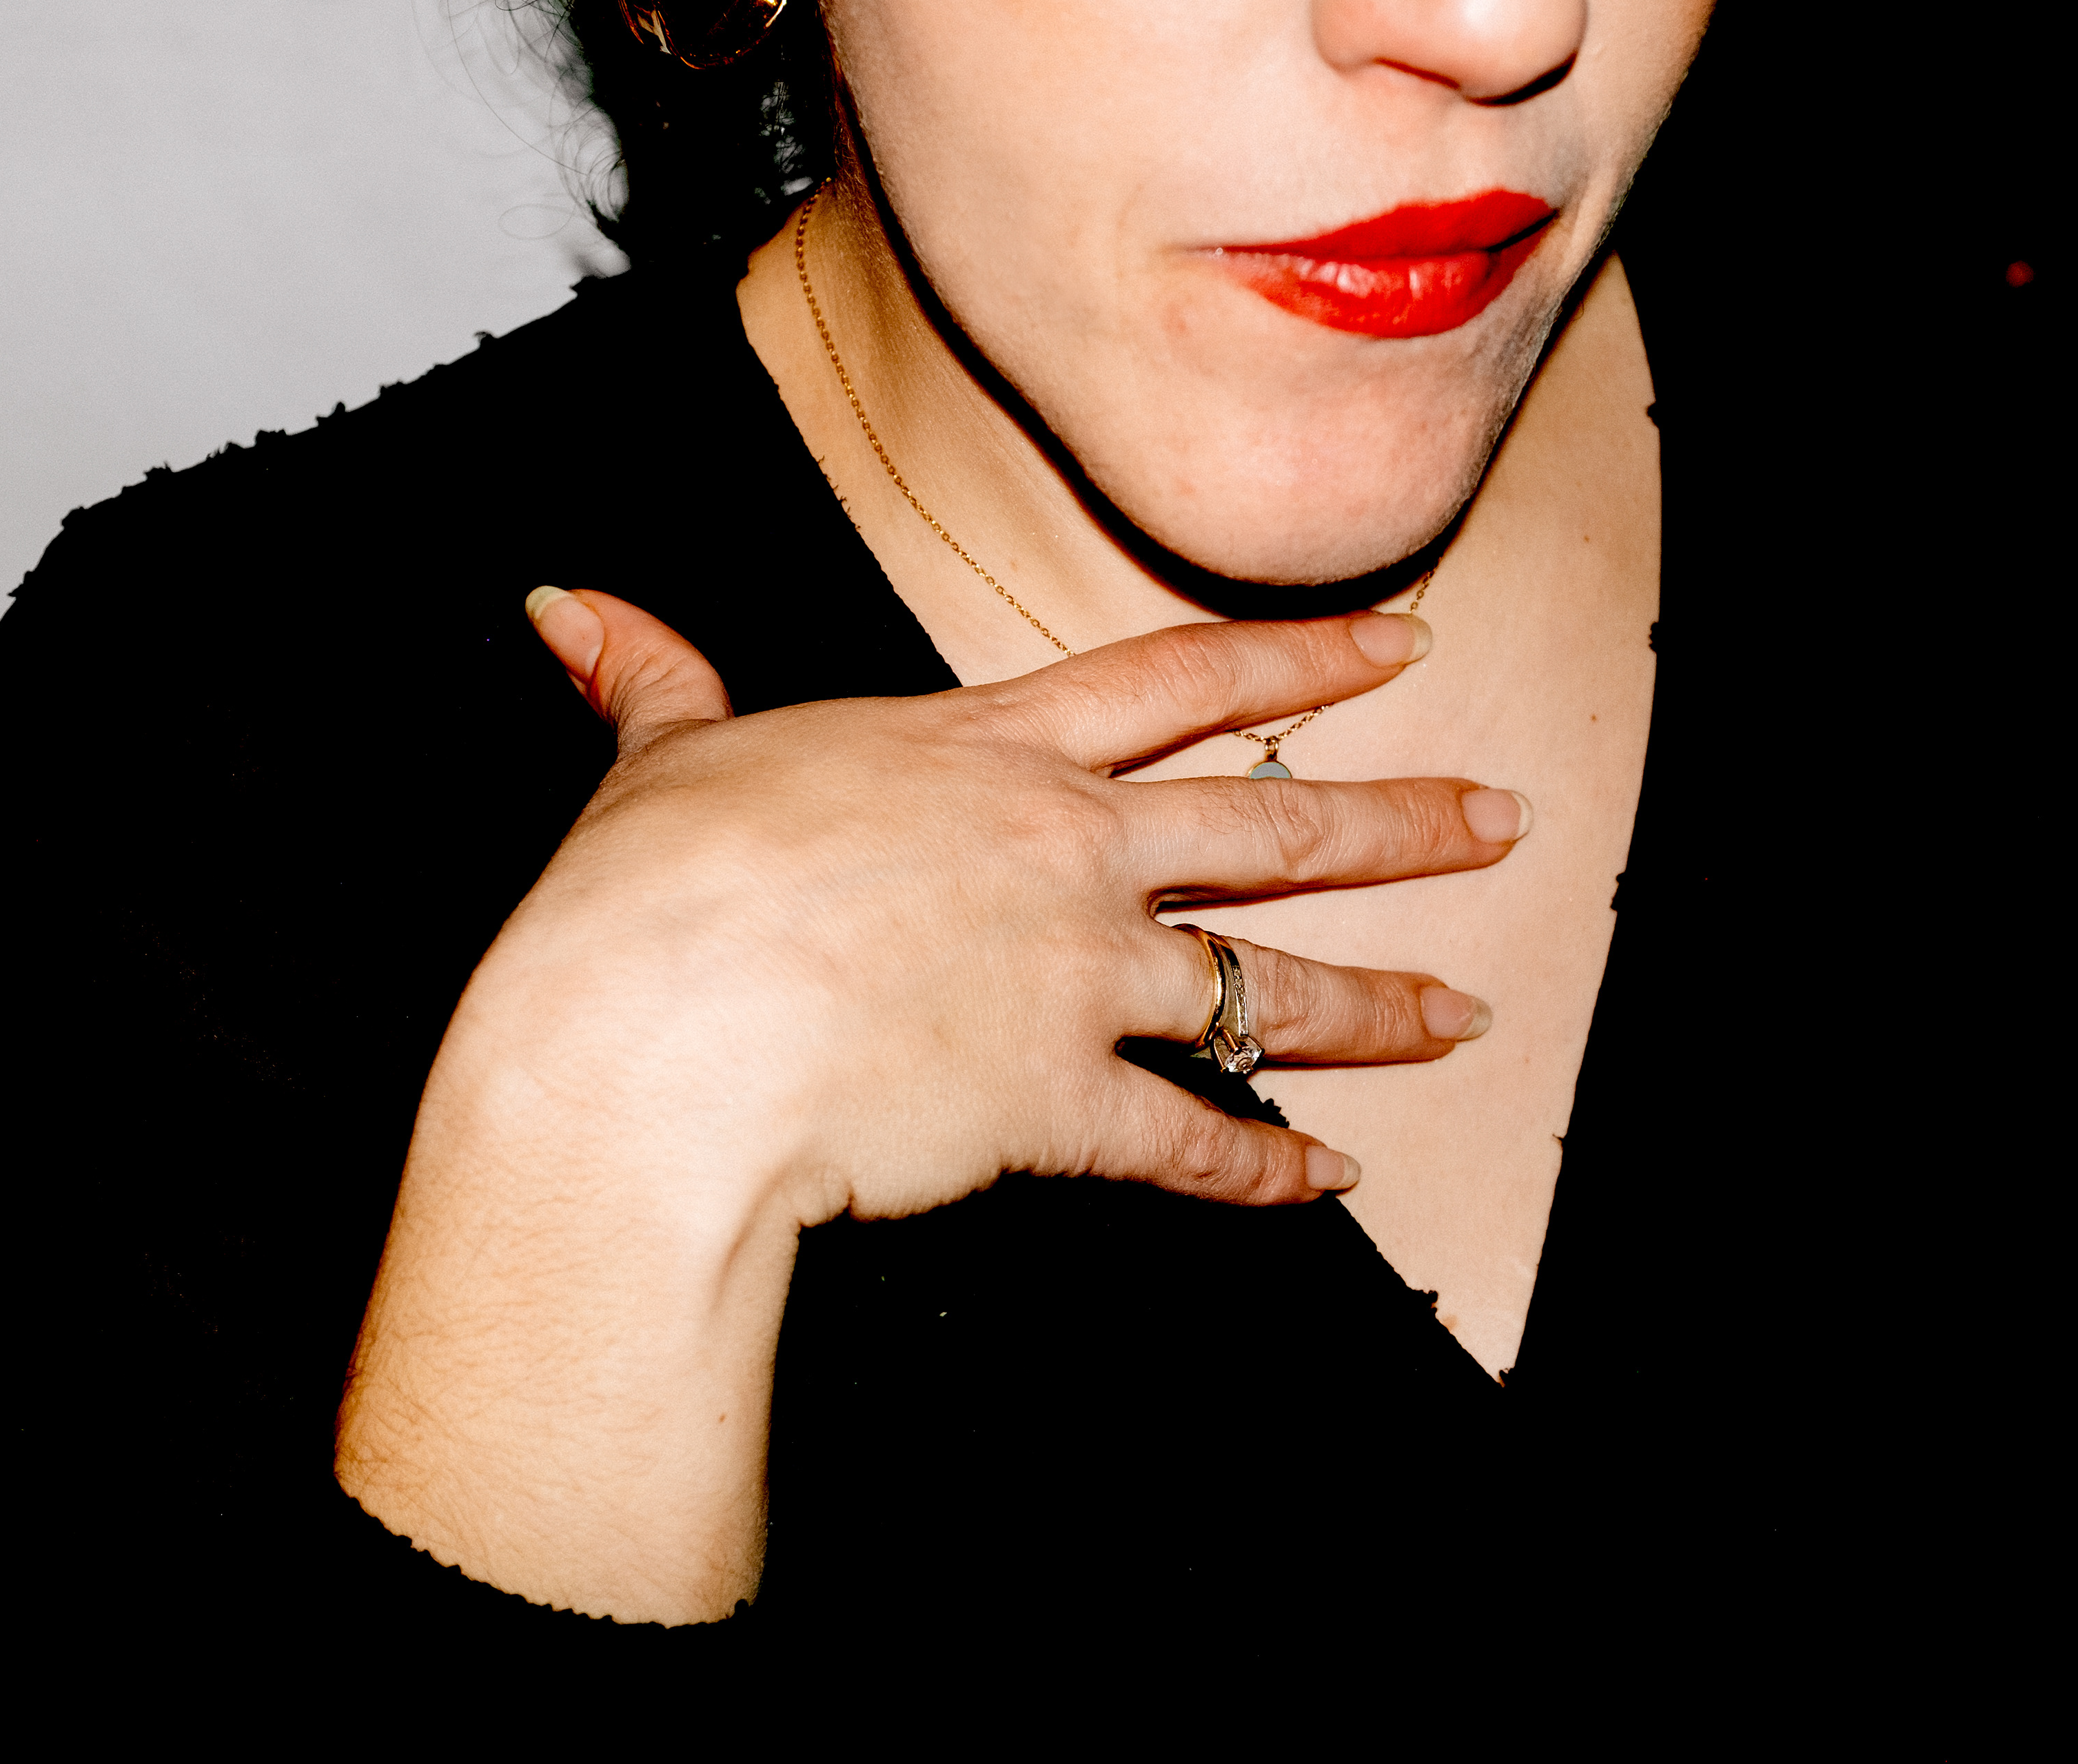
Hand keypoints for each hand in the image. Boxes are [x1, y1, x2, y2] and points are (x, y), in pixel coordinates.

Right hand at [337, 587, 1533, 1622]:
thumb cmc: (649, 900)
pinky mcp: (1062, 1107)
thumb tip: (568, 604)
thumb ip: (653, 680)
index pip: (1182, 680)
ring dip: (1383, 1006)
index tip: (1409, 645)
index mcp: (984, 754)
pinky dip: (1267, 1170)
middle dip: (1408, 822)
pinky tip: (1332, 1184)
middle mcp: (1062, 852)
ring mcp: (1075, 979)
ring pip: (1269, 988)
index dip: (1307, 659)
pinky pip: (1195, 1143)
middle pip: (1273, 828)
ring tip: (1472, 1015)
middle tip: (1510, 819)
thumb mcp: (663, 762)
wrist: (650, 1050)